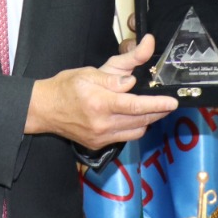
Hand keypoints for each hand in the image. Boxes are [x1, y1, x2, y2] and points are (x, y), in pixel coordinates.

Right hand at [26, 35, 177, 146]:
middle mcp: (102, 124)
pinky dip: (134, 127)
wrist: (44, 109)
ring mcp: (101, 136)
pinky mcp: (99, 144)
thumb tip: (133, 79)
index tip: (172, 102)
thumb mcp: (90, 73)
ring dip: (148, 120)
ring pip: (136, 131)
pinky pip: (125, 136)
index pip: (136, 105)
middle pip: (141, 120)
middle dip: (159, 111)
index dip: (157, 104)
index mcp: (100, 103)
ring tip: (153, 108)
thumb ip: (115, 75)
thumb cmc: (66, 87)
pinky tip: (134, 116)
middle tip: (169, 103)